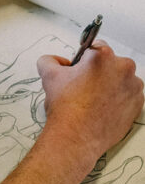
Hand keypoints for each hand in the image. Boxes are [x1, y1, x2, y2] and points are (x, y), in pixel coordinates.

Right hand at [38, 41, 143, 164]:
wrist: (76, 137)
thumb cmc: (66, 106)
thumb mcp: (48, 76)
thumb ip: (50, 60)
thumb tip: (57, 60)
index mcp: (102, 56)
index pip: (95, 46)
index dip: (83, 58)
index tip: (78, 70)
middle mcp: (123, 69)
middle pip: (110, 63)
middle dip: (97, 71)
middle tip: (82, 86)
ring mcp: (134, 88)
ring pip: (120, 79)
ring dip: (109, 84)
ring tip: (92, 99)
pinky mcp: (138, 105)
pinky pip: (127, 95)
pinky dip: (116, 98)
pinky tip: (101, 107)